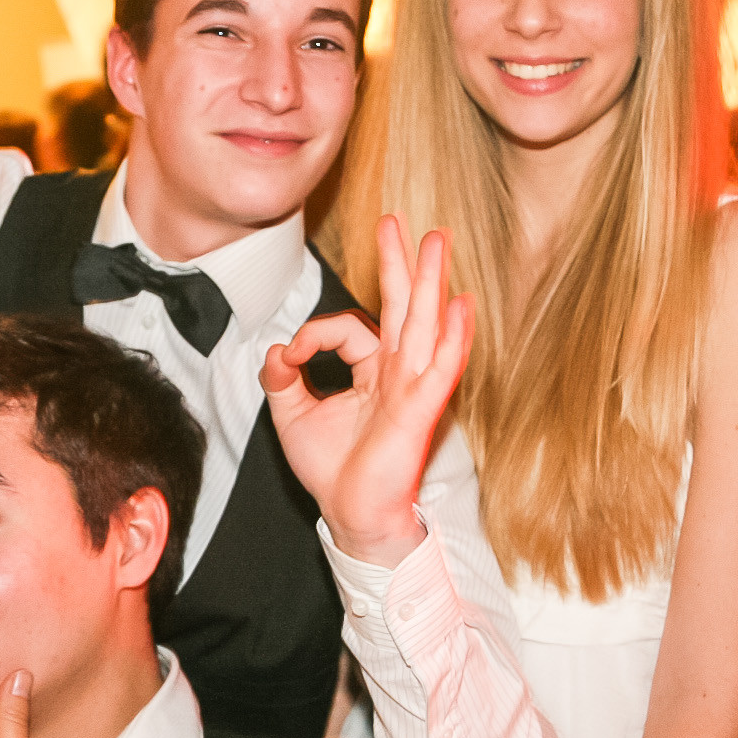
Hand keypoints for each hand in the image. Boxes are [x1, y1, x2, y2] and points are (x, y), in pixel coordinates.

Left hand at [263, 216, 472, 566]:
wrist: (352, 515)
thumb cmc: (333, 471)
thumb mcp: (293, 416)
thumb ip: (282, 379)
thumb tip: (276, 351)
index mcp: (372, 371)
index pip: (348, 327)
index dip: (313, 334)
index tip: (288, 360)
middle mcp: (396, 372)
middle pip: (401, 306)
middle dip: (399, 263)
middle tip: (398, 222)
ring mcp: (412, 387)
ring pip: (423, 324)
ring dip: (431, 281)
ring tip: (437, 241)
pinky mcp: (420, 409)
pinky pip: (440, 367)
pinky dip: (452, 336)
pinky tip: (461, 306)